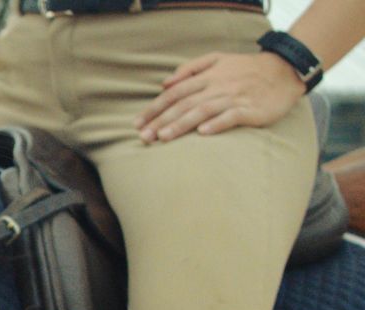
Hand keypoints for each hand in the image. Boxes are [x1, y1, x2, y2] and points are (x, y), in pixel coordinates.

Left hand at [134, 51, 305, 142]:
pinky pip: (231, 116)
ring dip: (182, 124)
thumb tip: (165, 83)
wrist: (284, 71)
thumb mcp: (217, 59)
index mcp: (207, 76)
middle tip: (143, 137)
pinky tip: (202, 133)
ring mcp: (234, 98)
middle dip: (161, 121)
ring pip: (202, 111)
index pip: (174, 93)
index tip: (137, 124)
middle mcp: (217, 86)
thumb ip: (190, 69)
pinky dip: (217, 124)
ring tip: (164, 138)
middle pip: (183, 104)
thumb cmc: (245, 69)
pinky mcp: (250, 109)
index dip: (154, 108)